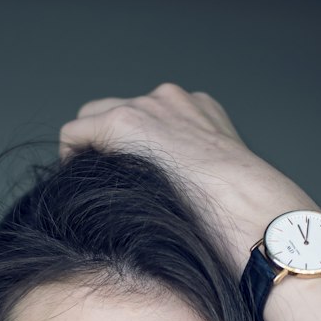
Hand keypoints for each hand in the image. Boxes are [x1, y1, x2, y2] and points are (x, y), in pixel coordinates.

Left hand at [59, 82, 320, 274]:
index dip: (136, 152)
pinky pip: (75, 134)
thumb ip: (201, 184)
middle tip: (109, 189)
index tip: (135, 184)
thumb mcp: (228, 192)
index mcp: (202, 114)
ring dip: (91, 153)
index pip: (152, 120)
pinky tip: (80, 190)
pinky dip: (72, 159)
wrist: (248, 210)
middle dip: (108, 146)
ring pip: (93, 119)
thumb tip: (186, 211)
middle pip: (117, 111)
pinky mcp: (122, 123)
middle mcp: (173, 102)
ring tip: (95, 193)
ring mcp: (148, 109)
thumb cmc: (246, 217)